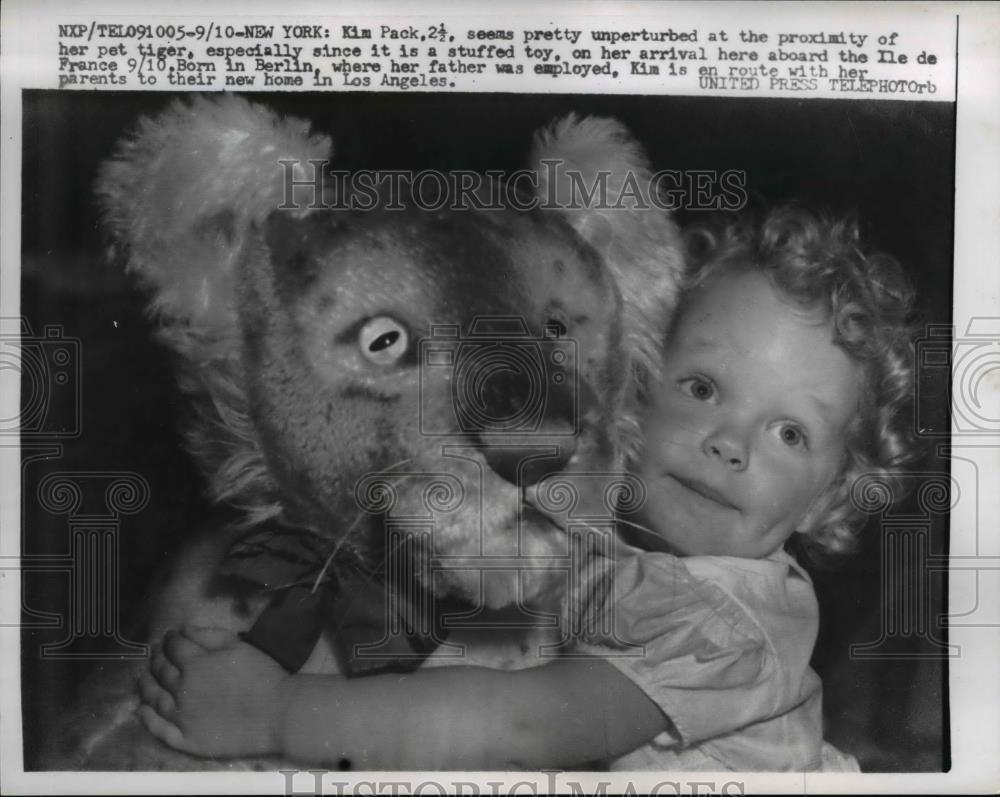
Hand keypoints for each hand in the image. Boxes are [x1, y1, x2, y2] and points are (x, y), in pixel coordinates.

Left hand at [138, 625, 288, 757]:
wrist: (277, 713)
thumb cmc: (262, 675)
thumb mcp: (239, 645)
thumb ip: (209, 635)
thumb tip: (184, 630)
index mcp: (195, 664)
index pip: (174, 647)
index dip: (169, 639)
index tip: (169, 636)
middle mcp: (181, 689)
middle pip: (161, 671)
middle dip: (157, 659)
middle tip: (156, 655)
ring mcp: (181, 717)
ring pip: (155, 699)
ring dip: (146, 686)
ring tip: (143, 679)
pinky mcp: (186, 739)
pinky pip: (160, 730)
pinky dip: (148, 719)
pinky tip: (143, 711)